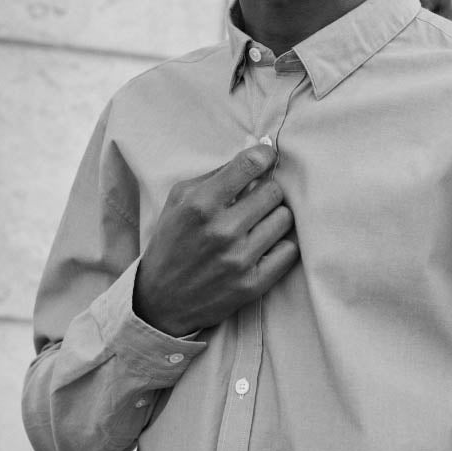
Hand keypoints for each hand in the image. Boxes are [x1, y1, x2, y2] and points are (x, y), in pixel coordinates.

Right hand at [132, 144, 298, 335]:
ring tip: (258, 224)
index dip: (264, 155)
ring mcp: (239, 259)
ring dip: (274, 218)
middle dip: (266, 192)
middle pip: (274, 191)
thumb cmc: (172, 242)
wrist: (161, 299)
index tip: (267, 157)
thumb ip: (215, 175)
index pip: (250, 164)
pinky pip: (290, 250)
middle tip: (256, 200)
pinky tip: (265, 245)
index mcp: (200, 205)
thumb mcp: (179, 200)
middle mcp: (222, 231)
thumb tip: (257, 151)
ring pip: (285, 219)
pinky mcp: (253, 284)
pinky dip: (281, 245)